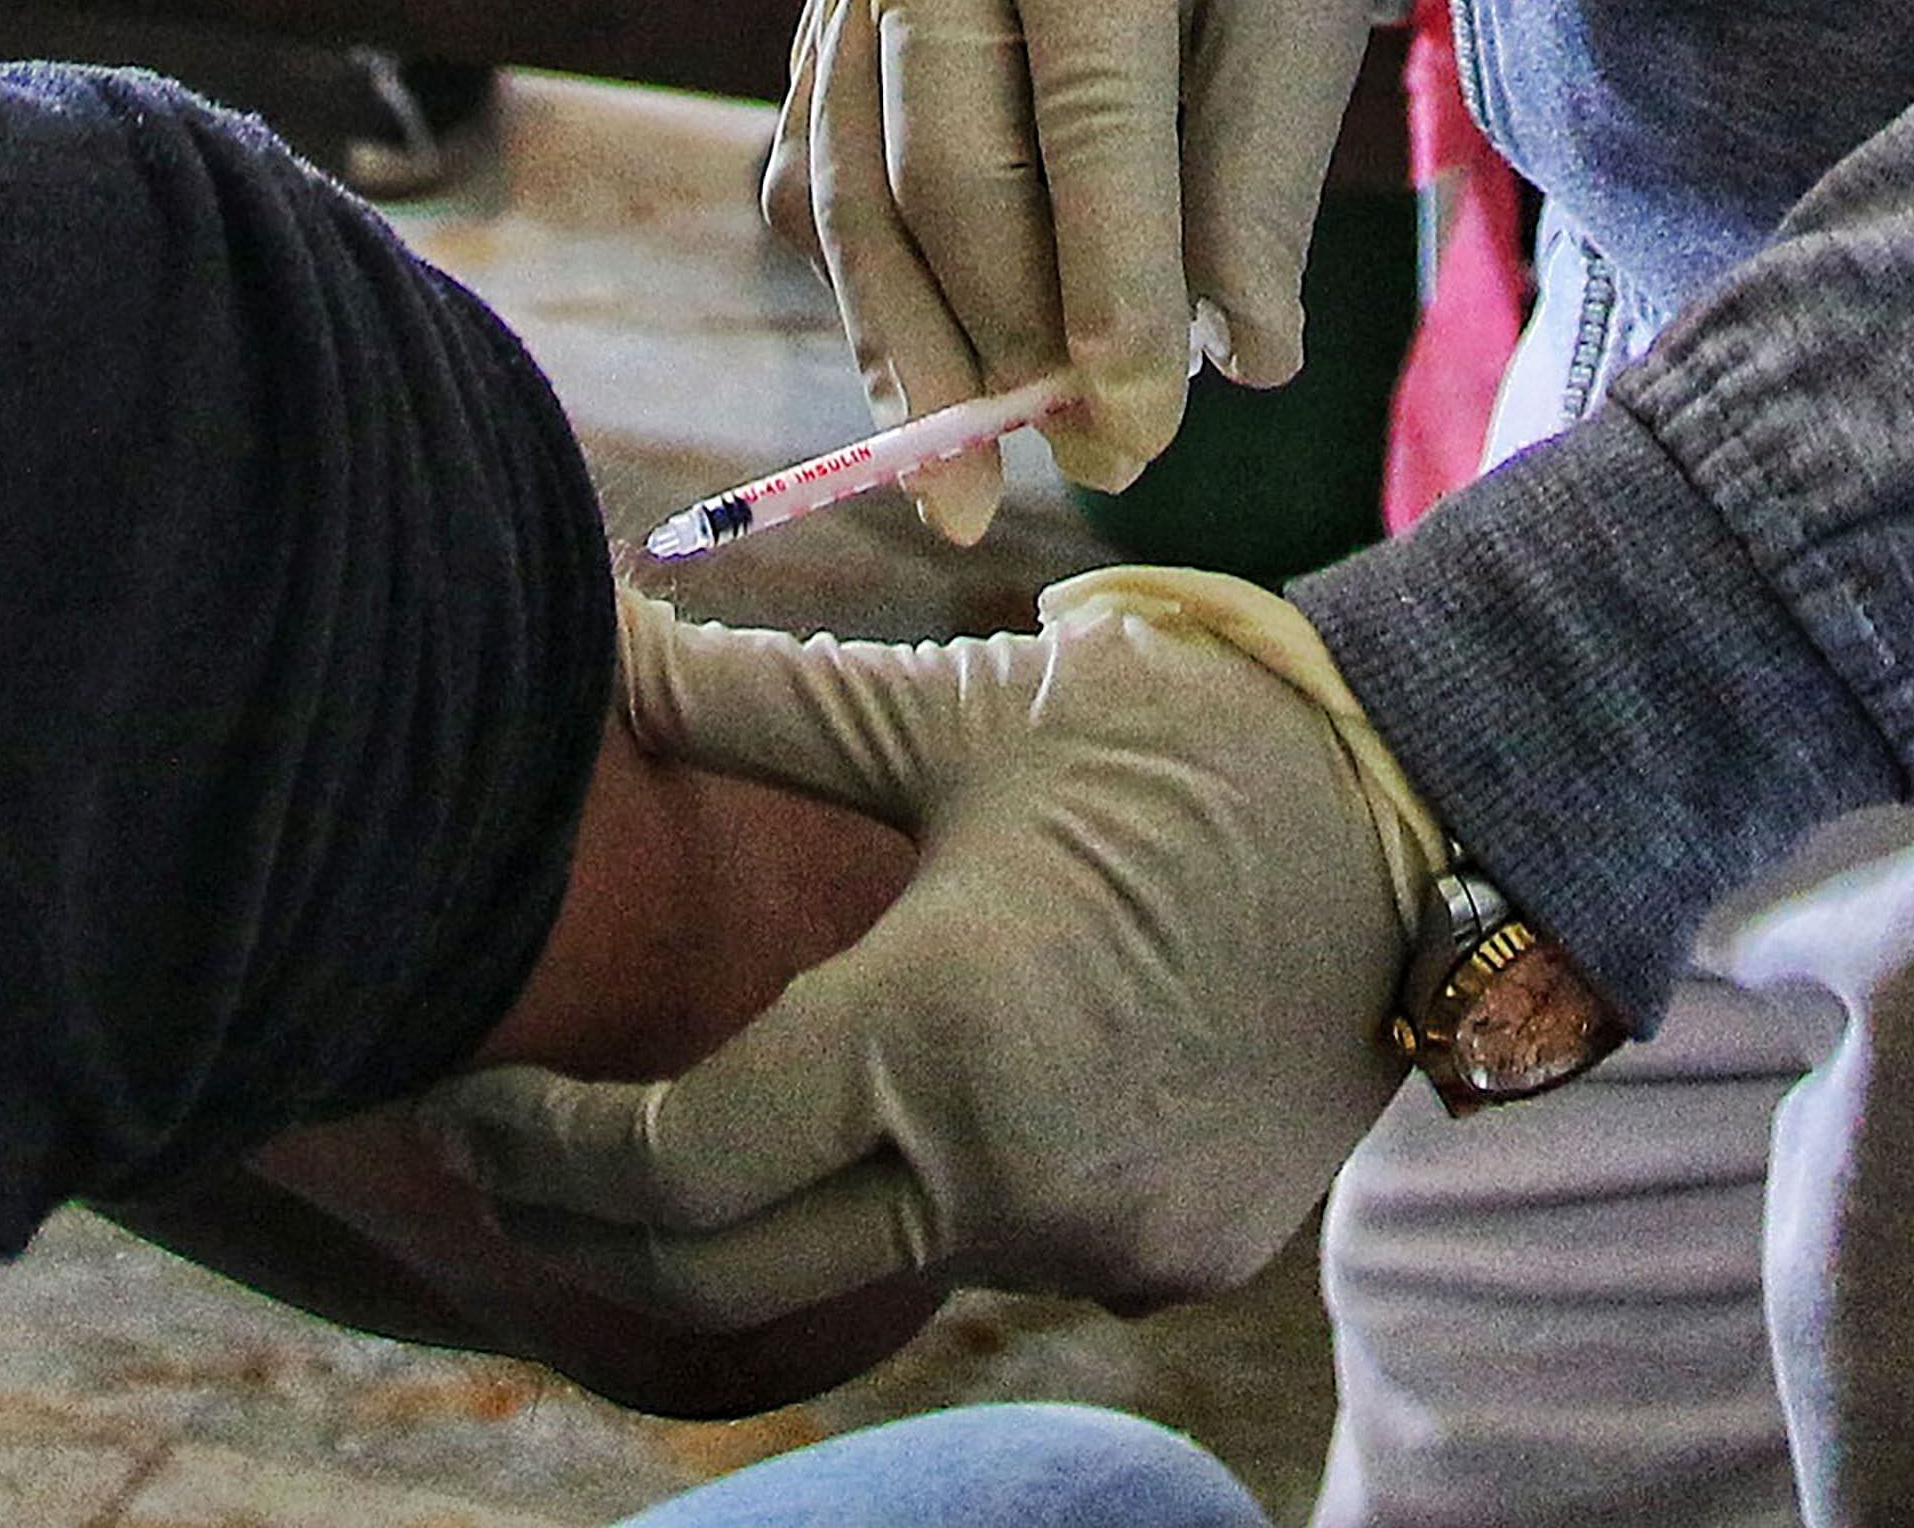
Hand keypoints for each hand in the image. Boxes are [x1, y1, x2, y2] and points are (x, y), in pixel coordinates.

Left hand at [425, 573, 1445, 1328]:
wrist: (1441, 805)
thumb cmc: (1186, 735)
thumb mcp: (952, 711)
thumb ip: (749, 706)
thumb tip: (587, 639)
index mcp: (932, 1040)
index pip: (670, 1167)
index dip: (540, 1144)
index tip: (471, 1089)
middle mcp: (1005, 1177)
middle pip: (725, 1275)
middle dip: (598, 1219)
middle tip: (517, 1144)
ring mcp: (1097, 1240)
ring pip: (872, 1260)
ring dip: (785, 1201)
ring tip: (722, 1099)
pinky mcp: (1174, 1257)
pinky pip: (1003, 1249)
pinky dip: (940, 1191)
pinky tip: (942, 1092)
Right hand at [772, 0, 1439, 526]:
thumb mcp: (1304, 12)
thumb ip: (1259, 185)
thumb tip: (1235, 362)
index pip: (1083, 117)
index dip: (1109, 286)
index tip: (1142, 425)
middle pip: (942, 167)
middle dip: (1003, 340)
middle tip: (1080, 464)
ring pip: (854, 191)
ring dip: (907, 351)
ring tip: (959, 483)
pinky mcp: (818, 12)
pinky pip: (822, 181)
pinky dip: (865, 295)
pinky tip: (912, 391)